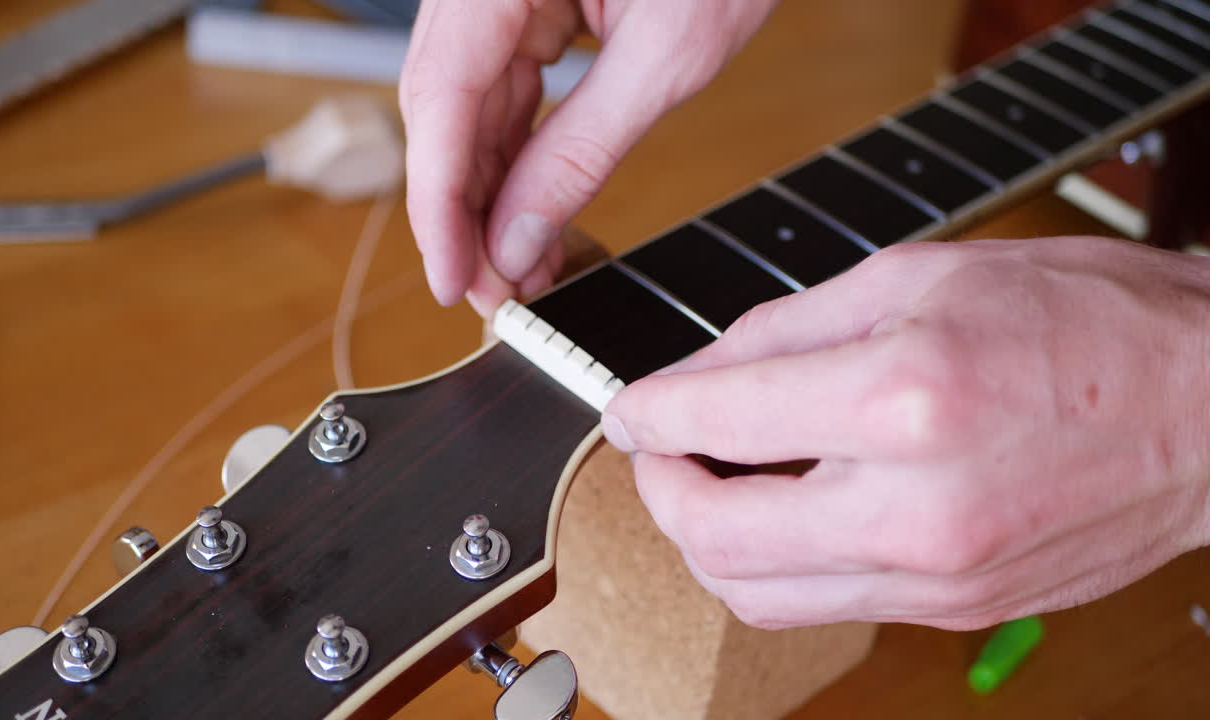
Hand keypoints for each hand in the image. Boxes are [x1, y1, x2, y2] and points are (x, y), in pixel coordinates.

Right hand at [399, 0, 778, 315]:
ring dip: (490, 192)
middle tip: (494, 293)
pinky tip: (530, 213)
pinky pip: (503, 89)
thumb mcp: (669, 53)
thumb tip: (519, 240)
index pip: (441, 96)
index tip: (452, 280)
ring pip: (468, 107)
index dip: (439, 201)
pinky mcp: (529, 5)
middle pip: (443, 107)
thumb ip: (584, 149)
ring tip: (521, 269)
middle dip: (464, 209)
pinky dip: (517, 155)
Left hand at [602, 237, 1209, 629]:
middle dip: (655, 490)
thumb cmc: (1086, 321)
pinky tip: (782, 507)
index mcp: (903, 396)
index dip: (645, 411)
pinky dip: (772, 562)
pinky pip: (820, 604)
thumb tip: (691, 376)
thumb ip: (782, 328)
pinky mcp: (953, 610)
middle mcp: (915, 505)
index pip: (715, 421)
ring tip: (712, 479)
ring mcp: (937, 577)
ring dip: (704, 538)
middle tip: (656, 447)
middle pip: (711, 539)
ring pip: (754, 594)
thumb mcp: (918, 276)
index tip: (629, 405)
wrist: (1209, 408)